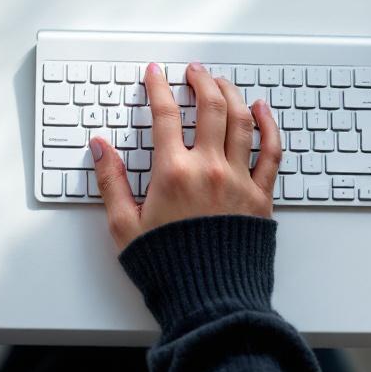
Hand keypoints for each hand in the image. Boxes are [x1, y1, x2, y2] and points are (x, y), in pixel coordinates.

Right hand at [91, 62, 281, 251]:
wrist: (210, 300)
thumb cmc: (168, 268)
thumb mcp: (124, 226)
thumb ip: (111, 182)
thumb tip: (100, 147)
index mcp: (173, 173)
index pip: (165, 114)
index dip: (158, 87)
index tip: (155, 74)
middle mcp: (209, 169)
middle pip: (209, 107)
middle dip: (199, 81)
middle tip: (193, 71)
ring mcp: (239, 180)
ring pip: (241, 120)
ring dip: (231, 94)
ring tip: (221, 82)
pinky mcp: (261, 196)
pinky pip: (271, 151)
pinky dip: (268, 125)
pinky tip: (261, 110)